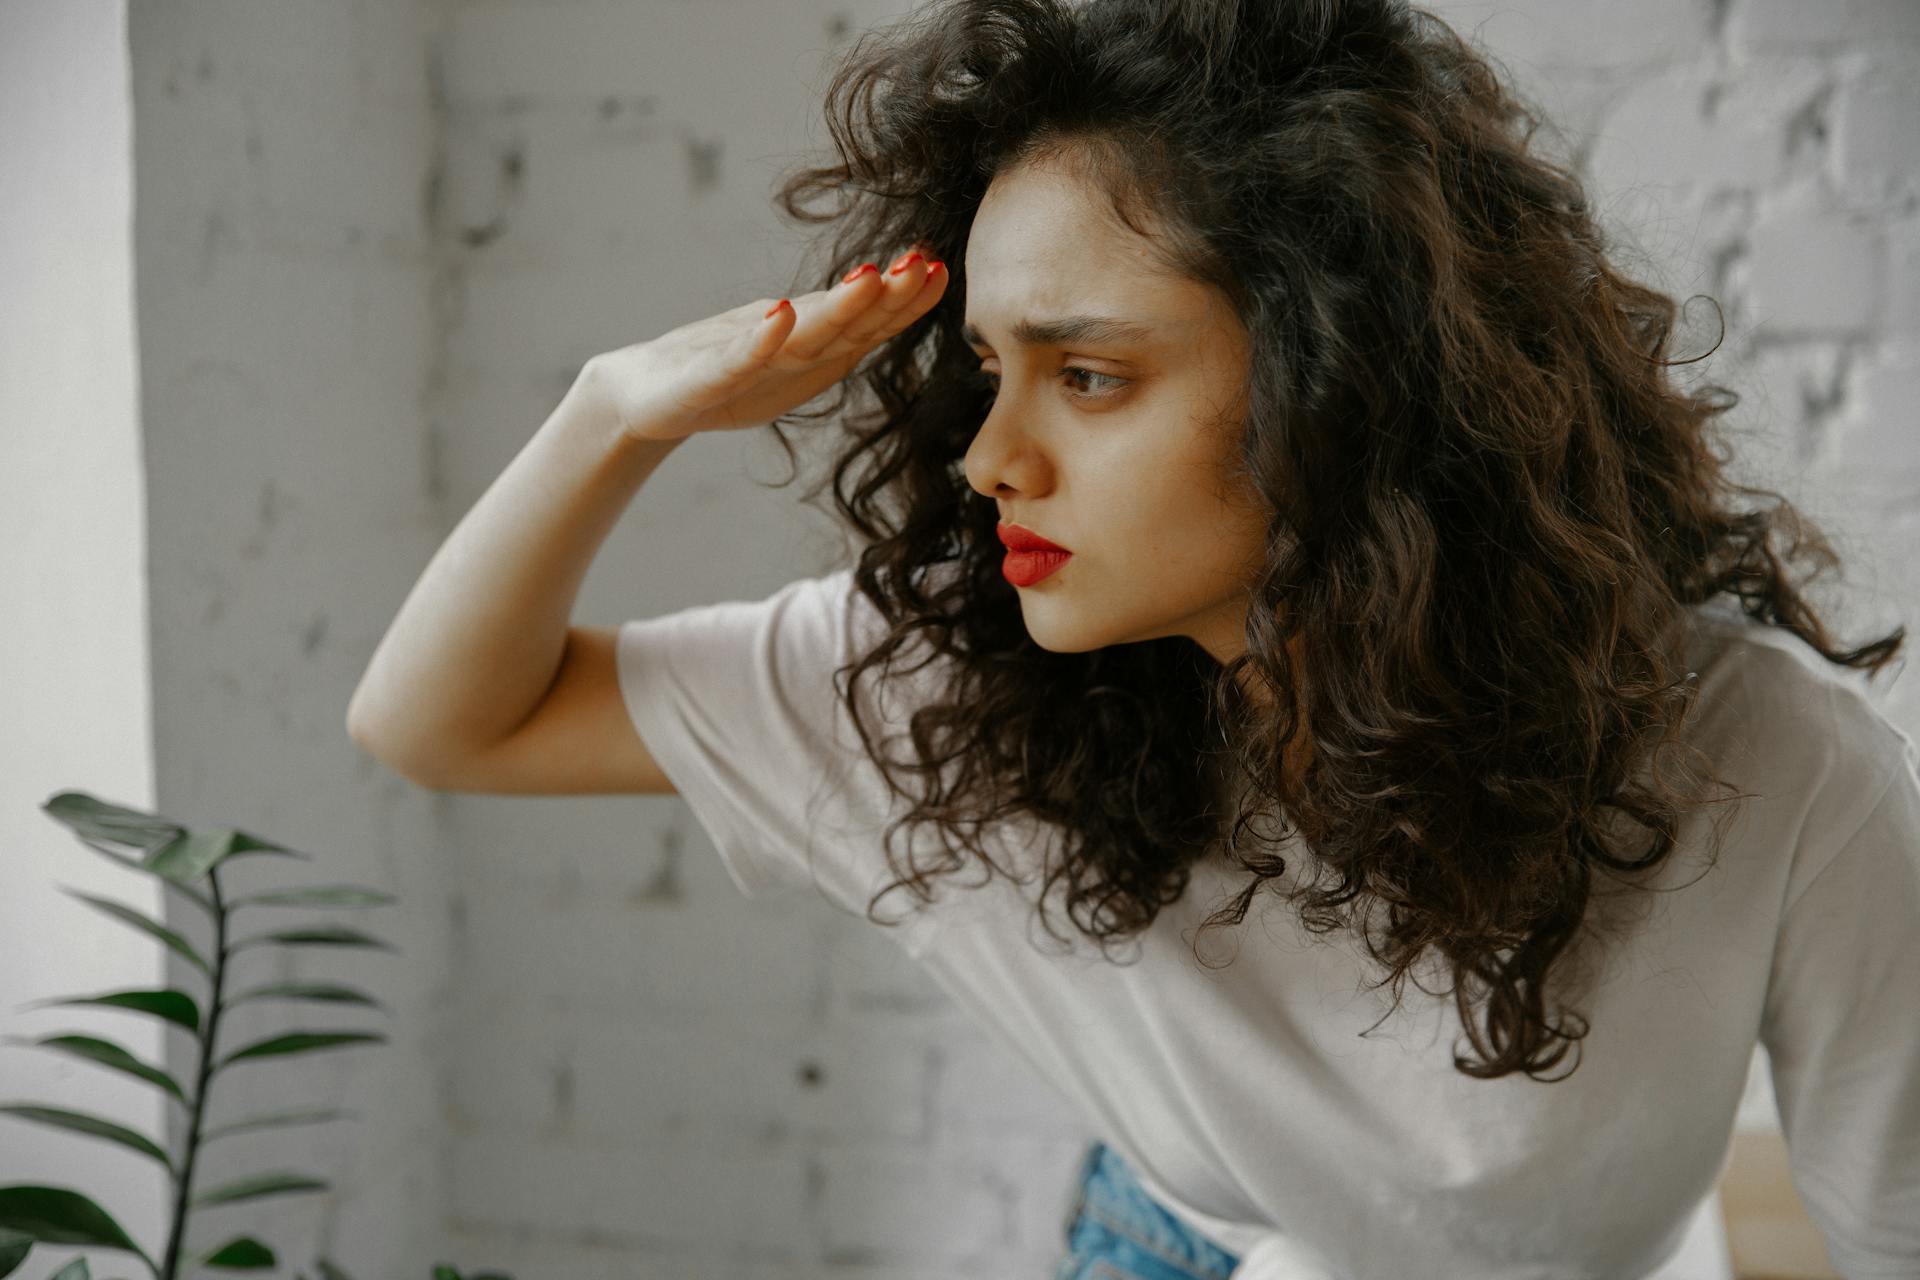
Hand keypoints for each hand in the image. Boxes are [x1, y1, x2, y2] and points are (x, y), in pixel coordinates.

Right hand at [582, 248, 947, 441]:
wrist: (642, 397)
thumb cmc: (724, 380)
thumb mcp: (792, 370)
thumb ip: (839, 342)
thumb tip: (897, 306)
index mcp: (810, 349)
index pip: (867, 326)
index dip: (904, 302)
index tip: (939, 271)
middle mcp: (784, 345)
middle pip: (844, 322)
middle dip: (885, 295)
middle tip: (920, 263)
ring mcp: (745, 358)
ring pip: (801, 333)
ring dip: (836, 306)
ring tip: (868, 277)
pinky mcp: (706, 377)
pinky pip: (739, 358)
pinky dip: (762, 339)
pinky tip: (781, 316)